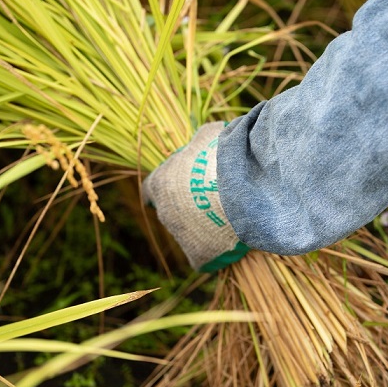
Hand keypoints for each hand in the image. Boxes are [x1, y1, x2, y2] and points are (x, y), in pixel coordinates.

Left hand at [142, 122, 248, 271]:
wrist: (238, 190)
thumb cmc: (220, 159)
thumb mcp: (210, 136)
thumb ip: (203, 137)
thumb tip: (210, 132)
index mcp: (160, 183)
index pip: (150, 189)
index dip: (163, 187)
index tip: (173, 187)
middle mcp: (164, 210)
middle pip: (171, 211)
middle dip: (187, 207)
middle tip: (212, 199)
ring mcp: (179, 234)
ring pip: (189, 232)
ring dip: (204, 225)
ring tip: (229, 216)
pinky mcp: (197, 254)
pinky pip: (205, 254)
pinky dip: (216, 248)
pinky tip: (232, 238)